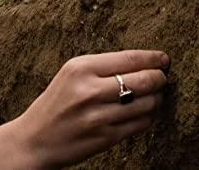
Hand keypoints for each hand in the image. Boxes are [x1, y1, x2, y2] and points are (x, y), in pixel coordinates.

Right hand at [11, 50, 168, 167]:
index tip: (164, 59)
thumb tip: (146, 63)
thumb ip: (104, 67)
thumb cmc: (57, 103)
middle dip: (159, 78)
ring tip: (153, 96)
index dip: (153, 58)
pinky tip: (145, 112)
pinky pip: (141, 124)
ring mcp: (98, 116)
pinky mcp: (105, 138)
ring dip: (157, 99)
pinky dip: (149, 117)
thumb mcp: (72, 75)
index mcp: (80, 68)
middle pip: (144, 80)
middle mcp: (90, 91)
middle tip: (161, 78)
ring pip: (147, 103)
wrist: (34, 140)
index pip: (130, 58)